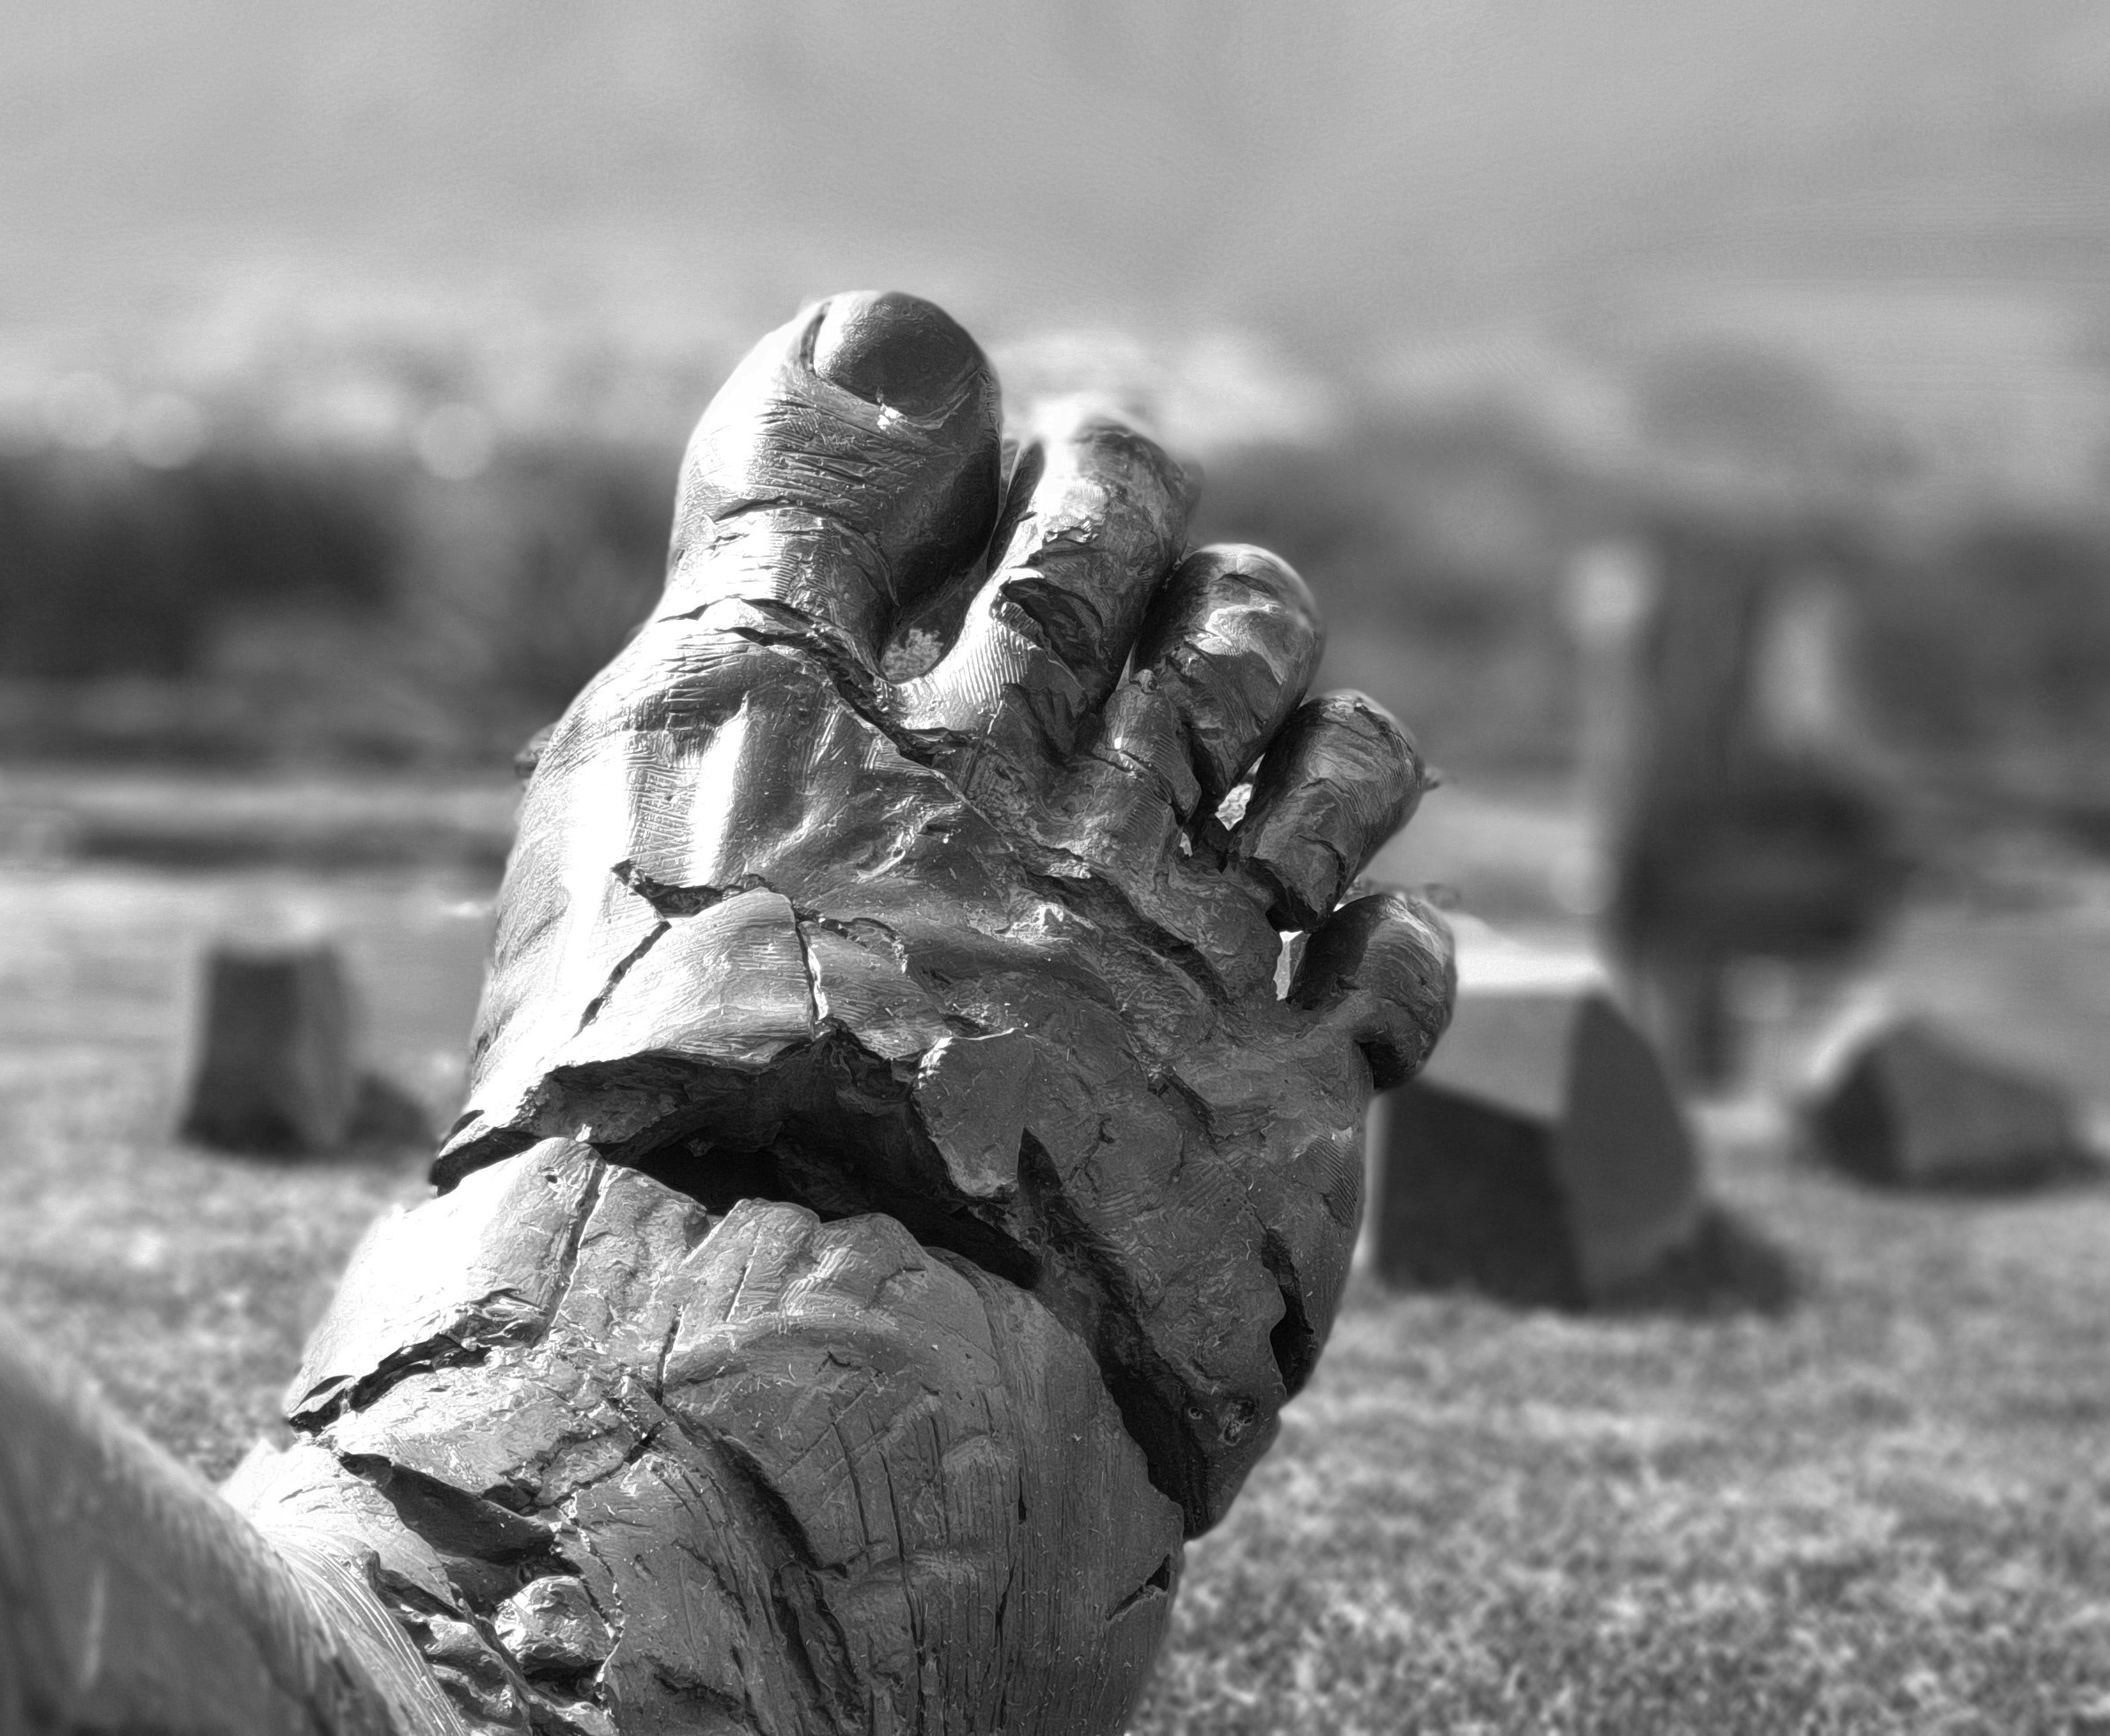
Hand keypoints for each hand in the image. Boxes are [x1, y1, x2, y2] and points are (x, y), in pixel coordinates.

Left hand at [440, 291, 1451, 1532]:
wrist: (805, 1355)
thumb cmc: (726, 1035)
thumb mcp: (711, 719)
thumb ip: (797, 509)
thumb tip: (902, 324)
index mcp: (919, 721)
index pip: (1064, 509)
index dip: (1086, 483)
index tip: (1044, 544)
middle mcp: (1048, 826)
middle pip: (1224, 608)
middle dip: (1210, 607)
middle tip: (1139, 711)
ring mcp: (1167, 964)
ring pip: (1341, 759)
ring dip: (1320, 756)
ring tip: (1227, 850)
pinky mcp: (1262, 1106)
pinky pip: (1398, 968)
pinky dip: (1382, 951)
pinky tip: (1304, 983)